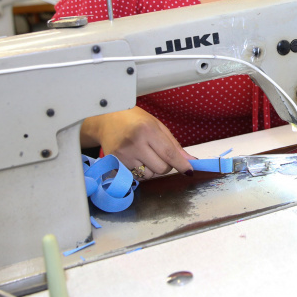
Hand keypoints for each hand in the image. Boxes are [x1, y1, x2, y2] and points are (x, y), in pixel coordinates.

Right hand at [81, 106, 195, 178]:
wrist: (107, 119)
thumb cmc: (135, 120)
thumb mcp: (157, 126)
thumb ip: (174, 145)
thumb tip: (190, 161)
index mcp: (148, 130)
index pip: (169, 153)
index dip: (181, 164)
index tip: (189, 170)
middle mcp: (135, 143)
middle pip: (161, 168)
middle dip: (166, 165)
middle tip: (160, 155)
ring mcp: (123, 155)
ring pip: (149, 175)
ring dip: (152, 170)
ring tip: (144, 155)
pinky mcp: (115, 163)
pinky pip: (136, 177)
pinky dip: (139, 171)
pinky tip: (135, 159)